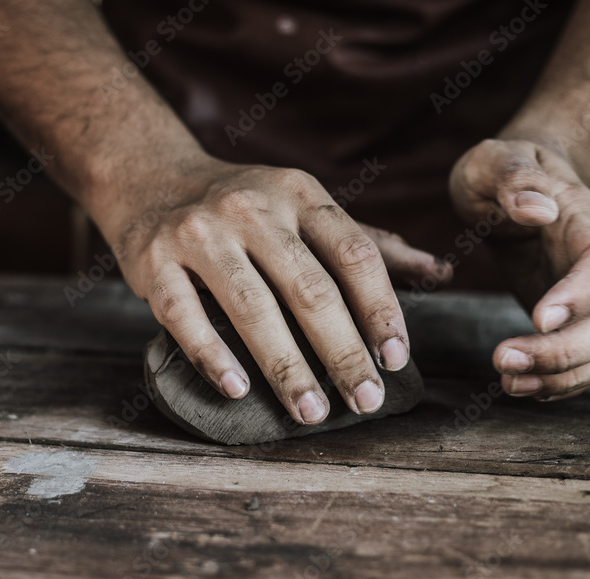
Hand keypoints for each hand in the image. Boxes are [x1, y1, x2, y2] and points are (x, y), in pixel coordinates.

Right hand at [111, 159, 451, 424]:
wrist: (149, 177)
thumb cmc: (242, 204)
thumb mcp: (304, 206)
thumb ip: (367, 243)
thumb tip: (440, 272)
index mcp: (298, 194)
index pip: (353, 254)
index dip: (381, 309)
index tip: (397, 359)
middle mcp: (251, 208)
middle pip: (309, 288)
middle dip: (343, 352)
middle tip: (365, 401)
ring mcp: (199, 232)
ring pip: (252, 306)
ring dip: (286, 366)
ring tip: (311, 411)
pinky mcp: (154, 259)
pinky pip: (184, 314)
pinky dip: (212, 354)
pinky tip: (238, 389)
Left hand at [449, 139, 589, 400]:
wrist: (514, 187)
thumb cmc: (503, 170)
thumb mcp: (494, 161)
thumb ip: (513, 179)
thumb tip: (537, 209)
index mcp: (587, 223)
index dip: (581, 295)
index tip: (538, 318)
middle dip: (565, 351)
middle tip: (502, 360)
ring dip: (564, 376)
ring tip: (507, 383)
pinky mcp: (577, 321)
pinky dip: (561, 383)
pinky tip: (520, 386)